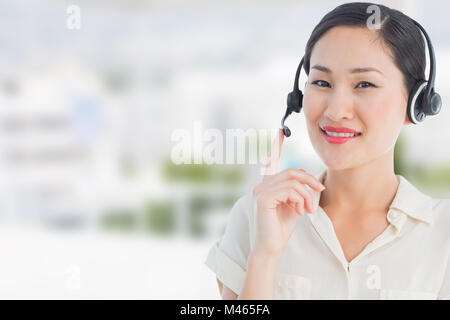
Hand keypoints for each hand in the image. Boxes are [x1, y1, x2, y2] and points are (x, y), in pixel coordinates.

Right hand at [251, 128, 325, 257]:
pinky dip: (300, 199)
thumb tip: (304, 174)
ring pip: (293, 181)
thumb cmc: (280, 228)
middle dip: (309, 180)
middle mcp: (260, 186)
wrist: (271, 247)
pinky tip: (299, 211)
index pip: (271, 162)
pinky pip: (290, 190)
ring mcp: (260, 191)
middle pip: (291, 172)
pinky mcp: (263, 199)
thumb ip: (294, 190)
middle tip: (320, 189)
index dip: (275, 146)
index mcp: (266, 186)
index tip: (280, 132)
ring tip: (307, 209)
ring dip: (306, 195)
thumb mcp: (292, 205)